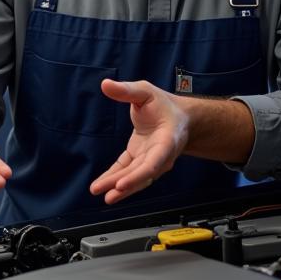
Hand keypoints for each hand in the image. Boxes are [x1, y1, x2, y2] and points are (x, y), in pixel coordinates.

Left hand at [89, 79, 188, 204]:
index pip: (155, 161)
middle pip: (143, 174)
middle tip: (109, 195)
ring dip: (119, 188)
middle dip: (126, 185)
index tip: (123, 183)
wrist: (179, 118)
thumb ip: (126, 90)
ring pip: (135, 177)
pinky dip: (114, 179)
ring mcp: (150, 160)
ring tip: (101, 195)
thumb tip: (105, 84)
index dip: (139, 174)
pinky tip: (101, 186)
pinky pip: (127, 172)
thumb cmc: (164, 105)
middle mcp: (161, 156)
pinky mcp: (139, 160)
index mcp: (167, 140)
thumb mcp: (146, 92)